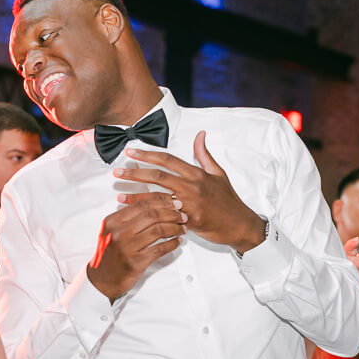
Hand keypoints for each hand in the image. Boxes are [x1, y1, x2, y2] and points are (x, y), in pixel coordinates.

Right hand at [87, 192, 184, 301]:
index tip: (173, 203)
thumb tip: (154, 205)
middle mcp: (119, 232)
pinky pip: (160, 248)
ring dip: (175, 228)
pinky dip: (172, 243)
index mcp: (113, 221)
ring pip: (159, 230)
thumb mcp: (112, 231)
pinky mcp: (137, 262)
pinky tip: (177, 241)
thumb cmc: (111, 254)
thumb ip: (128, 218)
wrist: (104, 279)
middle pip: (152, 215)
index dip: (161, 202)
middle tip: (182, 215)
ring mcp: (128, 247)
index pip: (141, 205)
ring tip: (182, 228)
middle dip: (171, 214)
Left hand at [118, 131, 263, 253]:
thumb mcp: (218, 174)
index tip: (131, 152)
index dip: (148, 155)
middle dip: (135, 172)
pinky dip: (150, 214)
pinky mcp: (191, 221)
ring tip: (119, 193)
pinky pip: (166, 216)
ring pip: (158, 197)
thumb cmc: (228, 200)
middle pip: (159, 176)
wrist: (241, 225)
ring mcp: (191, 203)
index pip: (168, 160)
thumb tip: (200, 134)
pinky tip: (136, 214)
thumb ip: (204, 155)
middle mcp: (193, 186)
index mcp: (197, 173)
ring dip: (137, 195)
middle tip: (117, 171)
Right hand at [342, 236, 358, 288]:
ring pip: (351, 274)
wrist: (329, 282)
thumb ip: (353, 252)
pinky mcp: (346, 285)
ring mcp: (343, 275)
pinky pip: (352, 288)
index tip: (357, 240)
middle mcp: (342, 265)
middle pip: (350, 262)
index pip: (346, 249)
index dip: (351, 244)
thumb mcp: (347, 258)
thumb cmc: (343, 267)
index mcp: (343, 257)